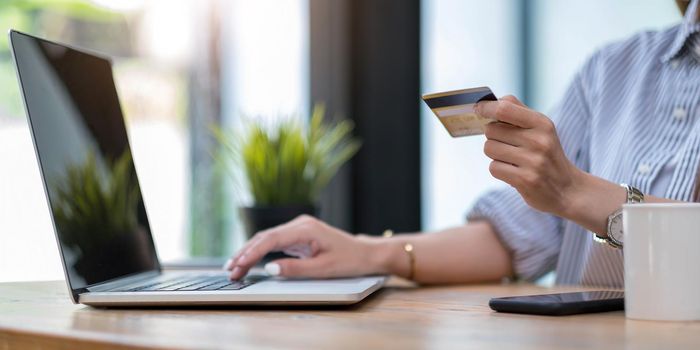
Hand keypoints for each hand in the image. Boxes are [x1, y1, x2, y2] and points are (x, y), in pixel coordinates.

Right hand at [224, 215, 382, 279]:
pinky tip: (247, 261)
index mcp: (305, 228)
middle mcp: (299, 224)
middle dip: (245, 253)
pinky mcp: (298, 235)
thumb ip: (296, 269)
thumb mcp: (323, 269)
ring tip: (233, 268)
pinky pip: (274, 242)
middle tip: (230, 271)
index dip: (252, 253)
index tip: (239, 265)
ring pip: (266, 238)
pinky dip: (259, 251)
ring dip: (249, 252)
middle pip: (264, 237)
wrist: (365, 253)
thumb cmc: (349, 260)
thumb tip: (270, 268)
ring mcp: (298, 228)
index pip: (271, 239)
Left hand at [475, 96, 584, 215]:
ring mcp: (532, 161)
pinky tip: (514, 172)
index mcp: (542, 123)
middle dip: (493, 136)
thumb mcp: (541, 129)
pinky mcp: (525, 180)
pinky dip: (499, 170)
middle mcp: (538, 140)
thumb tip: (492, 101)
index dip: (486, 108)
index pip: (504, 108)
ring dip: (495, 154)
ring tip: (512, 159)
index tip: (479, 109)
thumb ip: (518, 111)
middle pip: (491, 129)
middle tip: (508, 145)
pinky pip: (493, 167)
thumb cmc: (547, 154)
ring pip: (489, 148)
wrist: (567, 189)